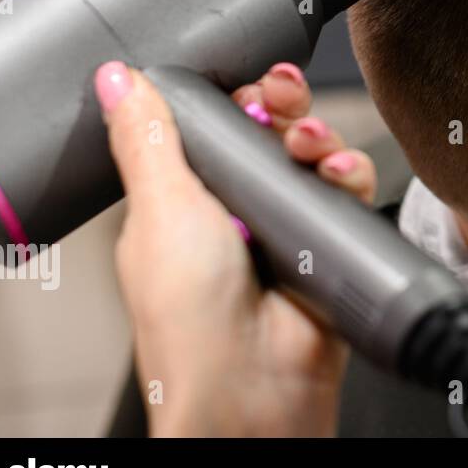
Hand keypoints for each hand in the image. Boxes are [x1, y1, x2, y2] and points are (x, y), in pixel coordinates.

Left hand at [95, 61, 376, 435]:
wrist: (252, 386)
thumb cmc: (190, 319)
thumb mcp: (160, 211)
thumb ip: (146, 140)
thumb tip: (117, 80)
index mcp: (182, 203)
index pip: (213, 128)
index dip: (233, 98)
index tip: (247, 84)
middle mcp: (236, 213)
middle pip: (269, 133)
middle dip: (282, 107)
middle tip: (284, 98)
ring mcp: (285, 229)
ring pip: (314, 155)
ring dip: (317, 138)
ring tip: (310, 145)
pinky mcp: (328, 245)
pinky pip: (350, 191)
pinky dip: (350, 175)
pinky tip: (338, 176)